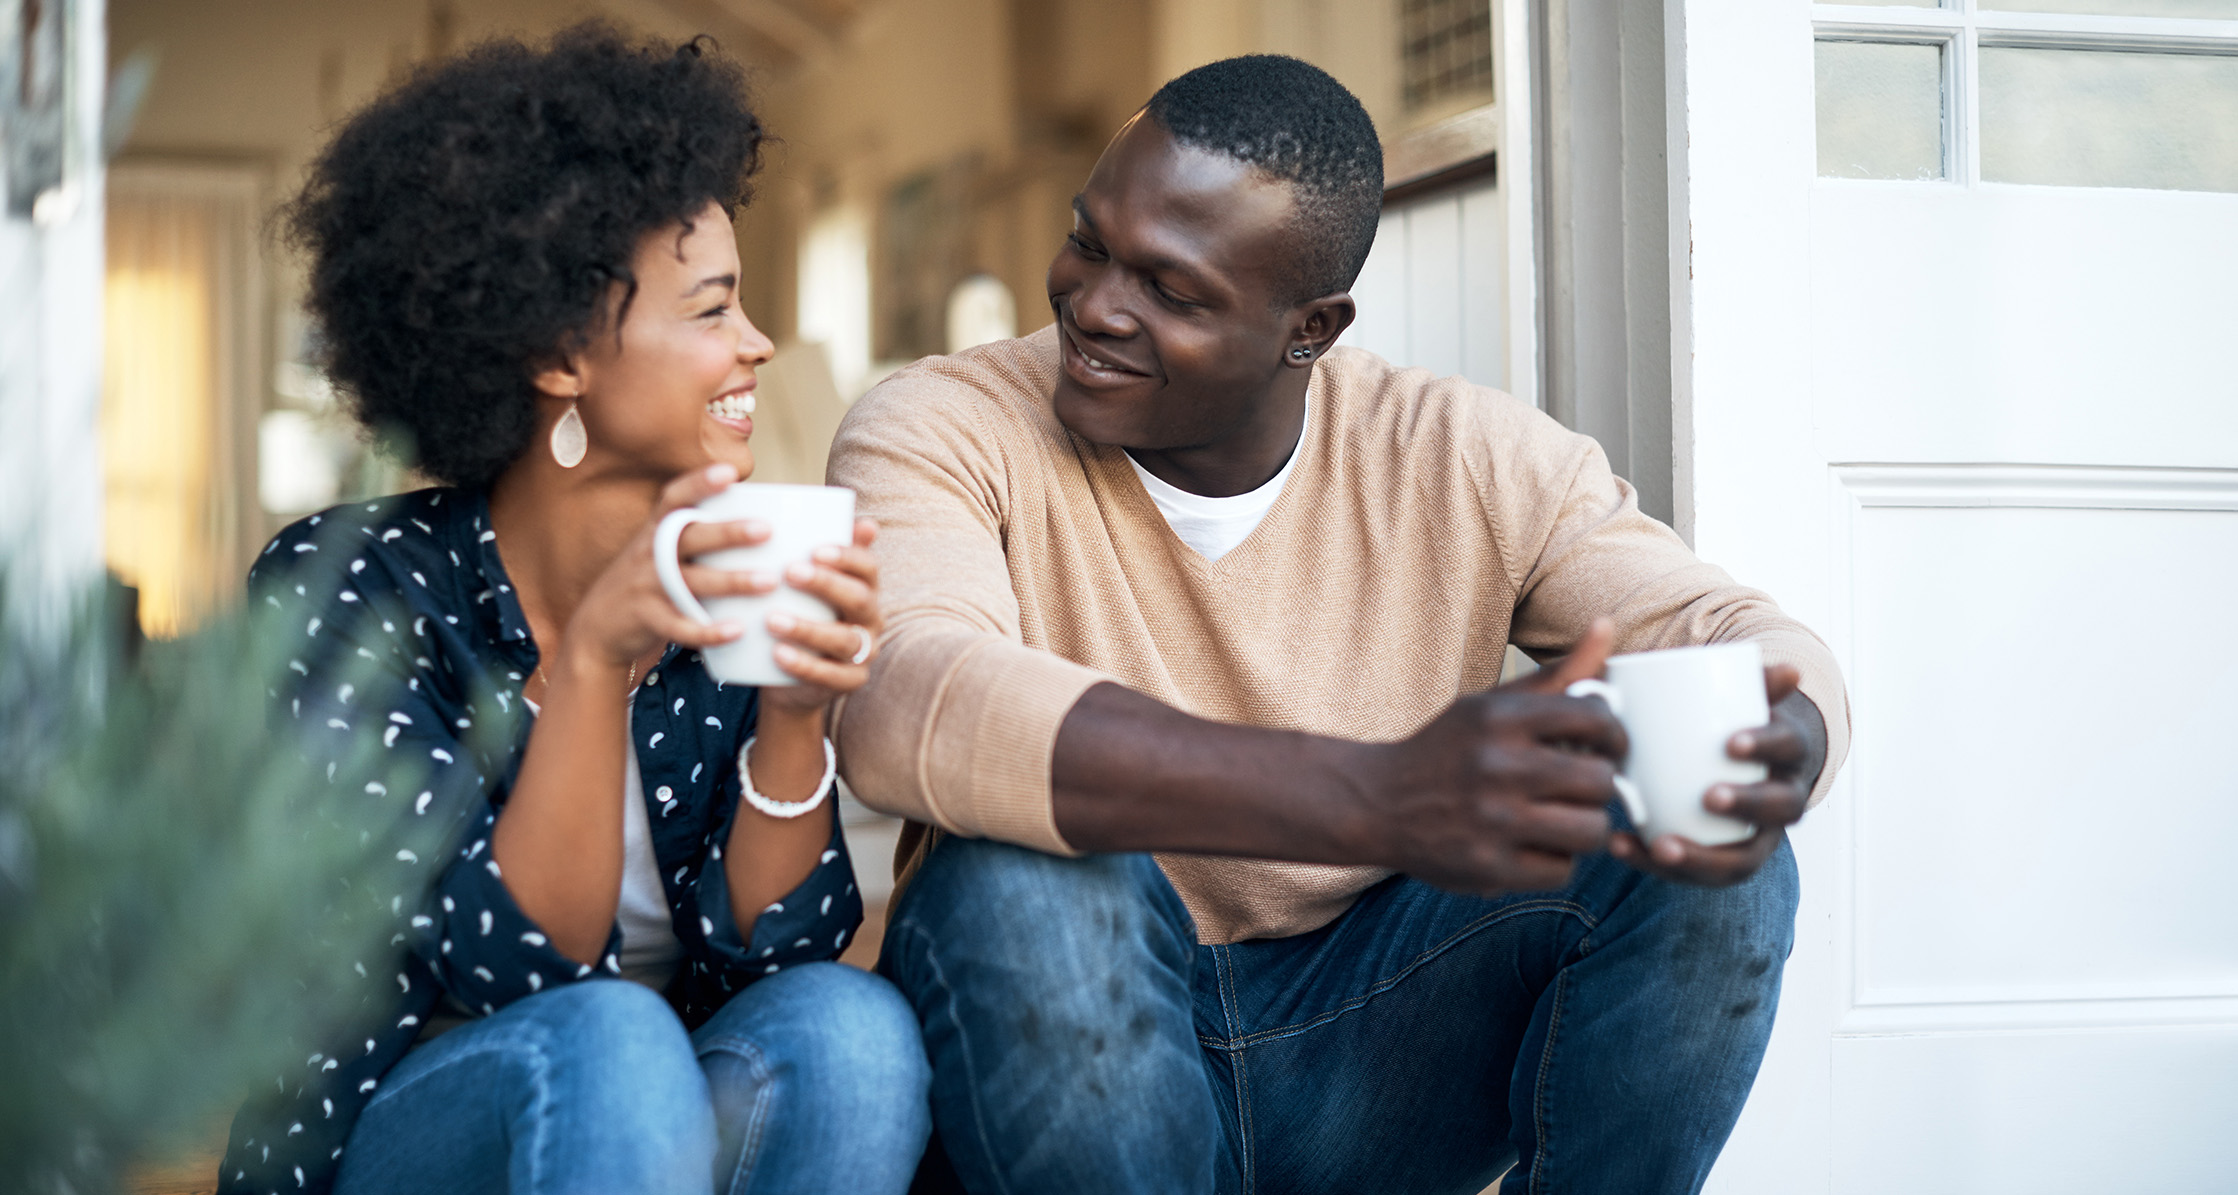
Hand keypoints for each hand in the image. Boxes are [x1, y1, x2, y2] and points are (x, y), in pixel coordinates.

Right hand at [559, 464, 769, 675]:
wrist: (596, 628)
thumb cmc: (646, 583)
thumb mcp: (657, 552)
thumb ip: (693, 536)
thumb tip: (753, 517)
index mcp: (654, 532)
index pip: (673, 499)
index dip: (699, 483)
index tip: (730, 472)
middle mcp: (649, 554)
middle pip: (689, 537)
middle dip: (727, 532)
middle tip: (767, 528)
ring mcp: (646, 586)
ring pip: (691, 582)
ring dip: (731, 581)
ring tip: (769, 581)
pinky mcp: (647, 620)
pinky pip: (680, 626)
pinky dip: (708, 630)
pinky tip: (737, 630)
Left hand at [757, 518, 882, 716]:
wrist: (790, 680)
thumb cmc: (796, 618)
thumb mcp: (801, 588)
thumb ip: (808, 554)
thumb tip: (814, 513)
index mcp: (864, 589)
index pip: (868, 567)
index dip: (847, 556)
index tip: (815, 548)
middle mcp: (871, 620)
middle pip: (860, 599)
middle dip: (827, 584)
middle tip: (789, 572)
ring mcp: (863, 654)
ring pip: (845, 639)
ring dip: (809, 628)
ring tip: (772, 618)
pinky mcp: (849, 683)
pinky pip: (831, 676)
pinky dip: (804, 665)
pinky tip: (777, 654)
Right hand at [1355, 619, 1627, 893]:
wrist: (1375, 803)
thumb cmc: (1449, 750)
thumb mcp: (1492, 705)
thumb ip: (1558, 674)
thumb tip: (1608, 625)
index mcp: (1500, 718)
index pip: (1596, 719)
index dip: (1614, 735)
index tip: (1605, 745)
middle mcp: (1497, 766)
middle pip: (1601, 781)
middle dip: (1599, 785)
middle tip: (1582, 786)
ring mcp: (1492, 821)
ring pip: (1591, 831)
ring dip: (1585, 826)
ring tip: (1564, 818)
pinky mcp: (1488, 867)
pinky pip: (1562, 870)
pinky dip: (1555, 860)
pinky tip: (1533, 844)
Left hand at [1608, 662, 1823, 885]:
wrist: (1740, 760)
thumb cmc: (1732, 721)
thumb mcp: (1741, 696)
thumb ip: (1751, 679)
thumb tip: (1790, 670)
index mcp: (1788, 753)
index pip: (1787, 748)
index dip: (1764, 746)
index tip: (1729, 742)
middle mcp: (1783, 800)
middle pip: (1779, 810)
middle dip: (1746, 805)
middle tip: (1708, 796)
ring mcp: (1755, 837)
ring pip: (1741, 860)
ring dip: (1701, 858)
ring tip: (1660, 845)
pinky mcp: (1721, 859)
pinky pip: (1697, 875)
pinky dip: (1657, 865)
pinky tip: (1620, 846)